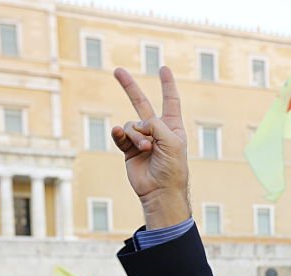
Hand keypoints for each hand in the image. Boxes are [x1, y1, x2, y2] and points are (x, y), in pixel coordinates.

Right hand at [112, 66, 190, 228]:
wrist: (160, 191)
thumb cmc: (172, 168)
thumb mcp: (171, 141)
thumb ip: (155, 124)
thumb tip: (137, 123)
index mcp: (172, 127)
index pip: (170, 101)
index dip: (167, 84)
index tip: (163, 68)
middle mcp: (156, 131)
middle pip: (141, 104)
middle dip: (129, 87)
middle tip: (117, 70)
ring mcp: (141, 140)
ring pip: (131, 124)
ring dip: (137, 135)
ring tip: (146, 149)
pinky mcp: (128, 150)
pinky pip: (120, 135)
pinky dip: (120, 135)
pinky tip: (119, 135)